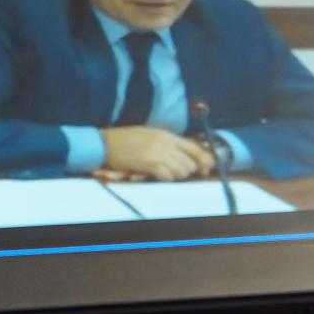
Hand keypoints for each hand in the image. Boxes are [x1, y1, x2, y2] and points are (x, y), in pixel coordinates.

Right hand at [98, 127, 217, 181]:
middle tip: (179, 173)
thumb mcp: (151, 134)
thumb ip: (168, 142)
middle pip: (190, 162)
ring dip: (176, 176)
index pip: (194, 147)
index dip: (203, 160)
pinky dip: (166, 179)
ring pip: (181, 171)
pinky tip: (158, 176)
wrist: (107, 142)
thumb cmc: (126, 139)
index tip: (206, 168)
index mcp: (167, 135)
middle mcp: (166, 143)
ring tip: (166, 174)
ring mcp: (158, 153)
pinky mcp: (150, 163)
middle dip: (188, 170)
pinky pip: (167, 176)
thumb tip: (184, 154)